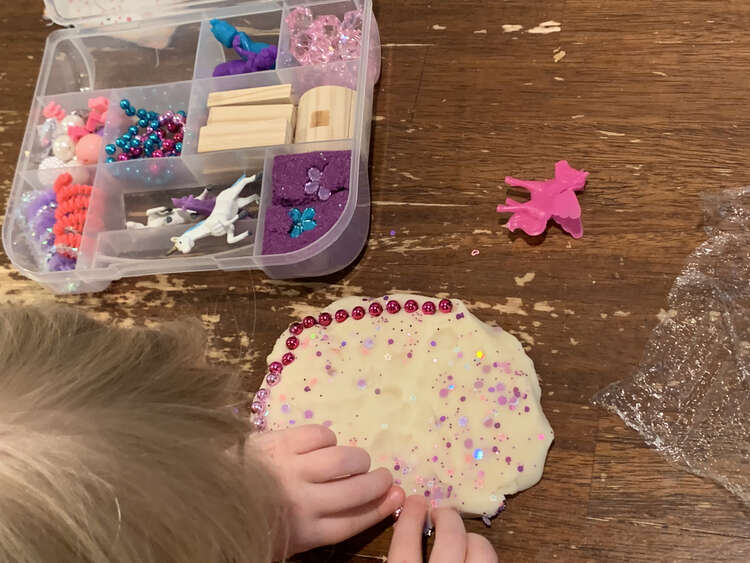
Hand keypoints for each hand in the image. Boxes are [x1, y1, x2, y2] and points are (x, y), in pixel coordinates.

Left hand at [251, 425, 404, 557]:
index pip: (353, 520)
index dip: (380, 508)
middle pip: (356, 489)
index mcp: (302, 531)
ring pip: (342, 458)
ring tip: (358, 460)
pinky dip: (328, 438)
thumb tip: (357, 506)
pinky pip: (319, 434)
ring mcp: (290, 467)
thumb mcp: (282, 541)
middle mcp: (302, 499)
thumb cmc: (248, 520)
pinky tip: (324, 445)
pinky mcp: (279, 440)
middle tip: (385, 476)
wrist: (203, 493)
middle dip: (378, 482)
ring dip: (357, 458)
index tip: (398, 497)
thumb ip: (316, 527)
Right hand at [388, 496, 497, 562]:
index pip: (406, 542)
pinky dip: (484, 557)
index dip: (411, 517)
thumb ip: (397, 560)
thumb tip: (401, 536)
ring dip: (473, 538)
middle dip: (447, 518)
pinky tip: (474, 558)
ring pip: (482, 552)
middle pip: (450, 538)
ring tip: (464, 538)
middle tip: (440, 513)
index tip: (415, 501)